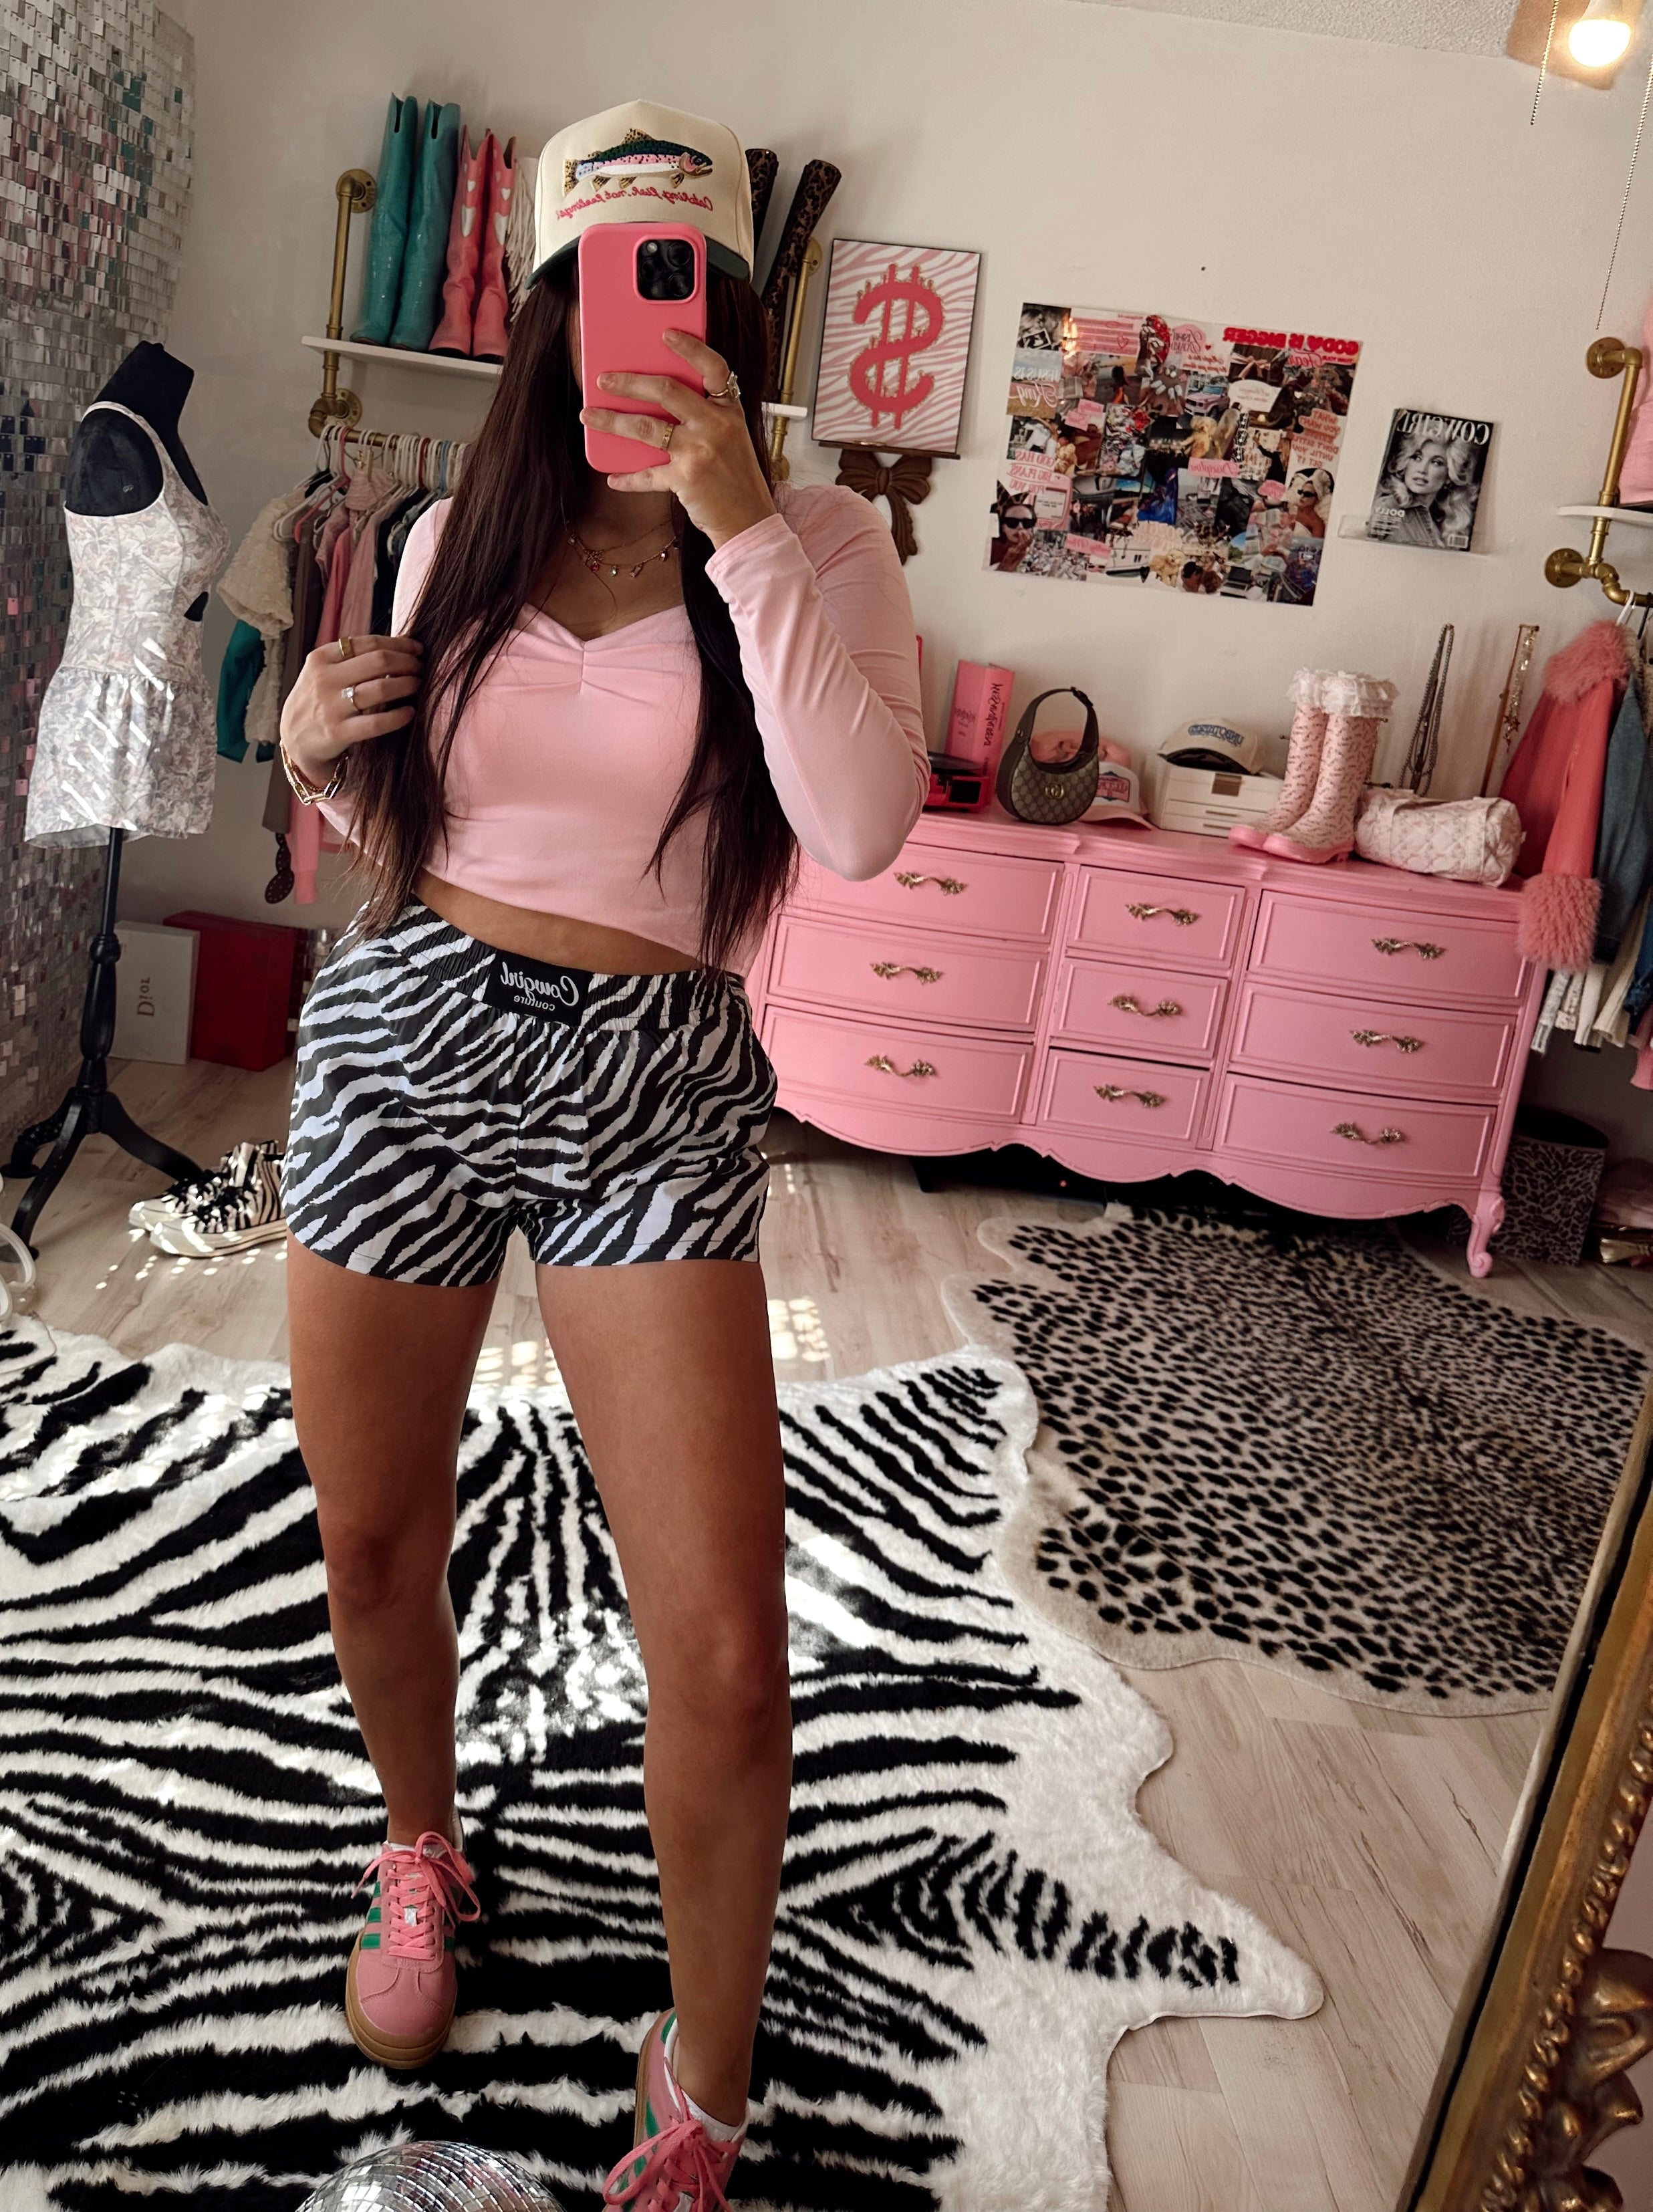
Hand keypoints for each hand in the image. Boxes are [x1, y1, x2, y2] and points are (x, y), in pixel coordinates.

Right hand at [279, 633, 421, 785]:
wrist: (294, 739)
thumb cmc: (318, 701)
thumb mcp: (322, 672)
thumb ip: (350, 658)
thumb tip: (396, 646)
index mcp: (321, 658)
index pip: (368, 643)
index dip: (399, 644)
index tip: (417, 649)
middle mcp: (324, 679)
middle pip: (378, 661)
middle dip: (407, 662)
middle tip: (420, 668)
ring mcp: (330, 706)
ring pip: (380, 688)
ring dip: (407, 684)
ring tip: (418, 685)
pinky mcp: (337, 732)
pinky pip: (376, 722)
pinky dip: (398, 716)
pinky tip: (410, 712)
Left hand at [582, 329, 775, 549]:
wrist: (749, 520)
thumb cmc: (736, 478)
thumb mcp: (731, 437)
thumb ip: (704, 415)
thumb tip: (657, 396)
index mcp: (729, 410)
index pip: (714, 368)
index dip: (690, 348)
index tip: (665, 333)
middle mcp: (716, 425)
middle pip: (666, 390)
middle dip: (629, 381)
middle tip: (604, 379)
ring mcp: (700, 451)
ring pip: (646, 427)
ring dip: (612, 421)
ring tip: (589, 416)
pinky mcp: (685, 479)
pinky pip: (647, 475)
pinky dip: (627, 478)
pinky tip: (613, 477)